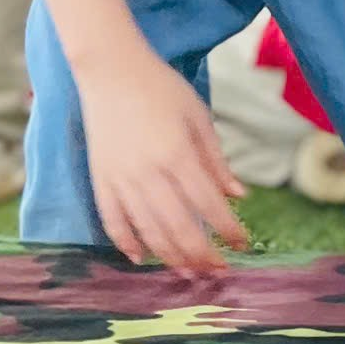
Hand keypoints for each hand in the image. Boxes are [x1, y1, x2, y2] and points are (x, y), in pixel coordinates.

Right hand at [78, 48, 247, 275]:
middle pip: (179, 228)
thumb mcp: (198, 117)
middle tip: (219, 270)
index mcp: (177, 155)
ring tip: (190, 273)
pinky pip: (112, 221)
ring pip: (148, 232)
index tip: (244, 245)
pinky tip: (142, 259)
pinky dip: (126, 243)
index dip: (229, 231)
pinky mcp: (99, 180)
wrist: (110, 70)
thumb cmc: (160, 89)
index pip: (210, 205)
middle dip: (203, 256)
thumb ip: (216, 161)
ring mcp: (120, 180)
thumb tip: (239, 195)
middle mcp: (148, 173)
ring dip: (171, 258)